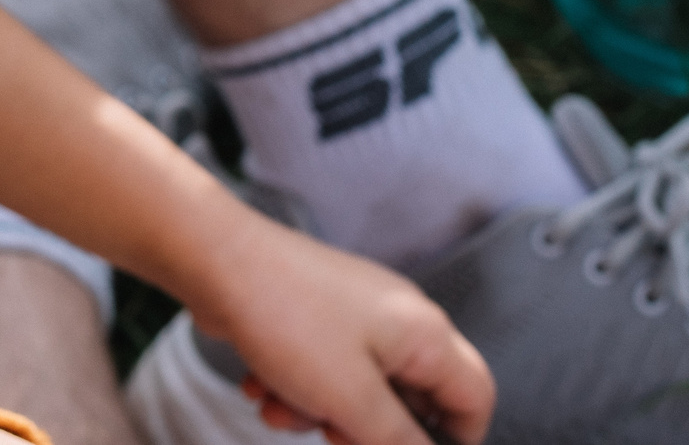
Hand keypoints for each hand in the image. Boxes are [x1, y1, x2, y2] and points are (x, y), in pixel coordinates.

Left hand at [191, 215, 493, 444]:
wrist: (213, 261)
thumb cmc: (286, 315)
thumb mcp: (352, 398)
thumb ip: (398, 440)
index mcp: (425, 333)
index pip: (474, 397)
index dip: (456, 438)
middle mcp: (397, 319)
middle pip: (409, 401)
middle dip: (366, 430)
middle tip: (333, 436)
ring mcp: (354, 316)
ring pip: (357, 393)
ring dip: (319, 413)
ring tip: (281, 408)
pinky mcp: (315, 317)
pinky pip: (321, 372)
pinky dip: (295, 389)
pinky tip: (261, 385)